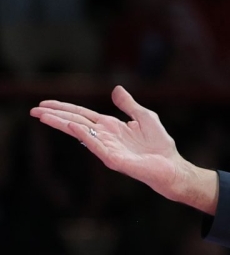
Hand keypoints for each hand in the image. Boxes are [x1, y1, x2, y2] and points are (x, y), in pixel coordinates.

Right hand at [29, 86, 217, 212]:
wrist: (171, 166)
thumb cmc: (160, 145)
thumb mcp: (145, 117)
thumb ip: (129, 105)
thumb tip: (116, 88)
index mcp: (110, 126)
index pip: (82, 114)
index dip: (64, 108)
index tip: (44, 104)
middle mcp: (105, 136)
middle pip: (76, 122)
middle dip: (55, 116)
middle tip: (33, 110)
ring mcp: (107, 148)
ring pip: (80, 133)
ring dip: (62, 123)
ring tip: (43, 116)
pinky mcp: (114, 159)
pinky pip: (96, 146)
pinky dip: (84, 136)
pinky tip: (72, 127)